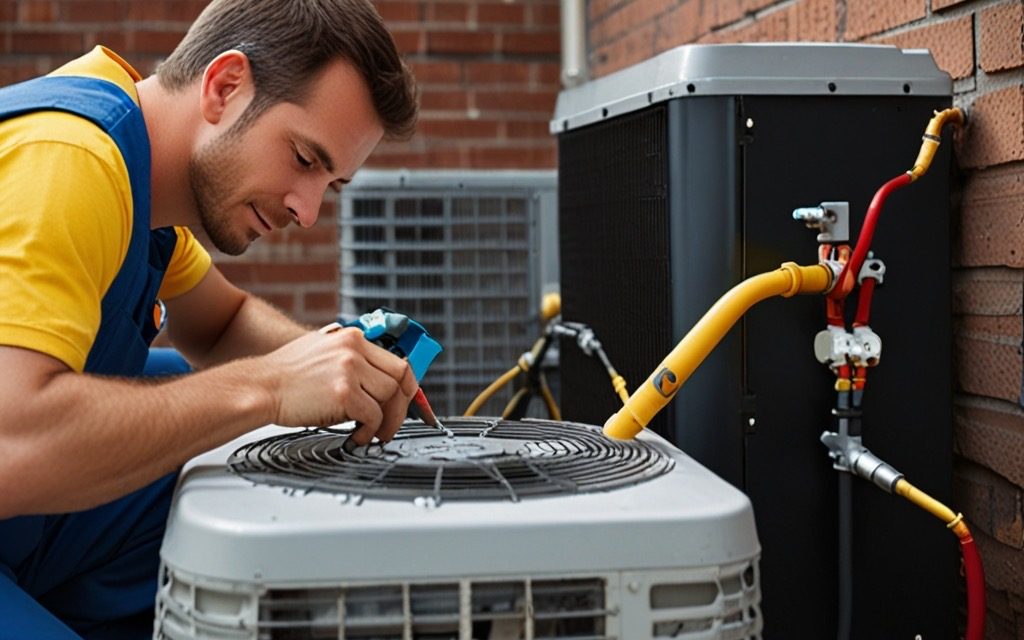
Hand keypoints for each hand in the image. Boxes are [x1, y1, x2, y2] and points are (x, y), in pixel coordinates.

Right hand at [261, 327, 416, 442]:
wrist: (259, 387)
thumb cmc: (286, 375)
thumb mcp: (322, 349)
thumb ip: (350, 357)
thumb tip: (377, 376)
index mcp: (352, 338)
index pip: (397, 361)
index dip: (407, 387)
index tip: (406, 402)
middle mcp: (353, 350)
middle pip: (400, 379)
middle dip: (401, 407)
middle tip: (391, 424)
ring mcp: (349, 370)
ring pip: (389, 399)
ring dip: (385, 422)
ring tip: (371, 433)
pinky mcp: (343, 393)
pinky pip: (373, 417)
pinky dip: (369, 432)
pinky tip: (357, 436)